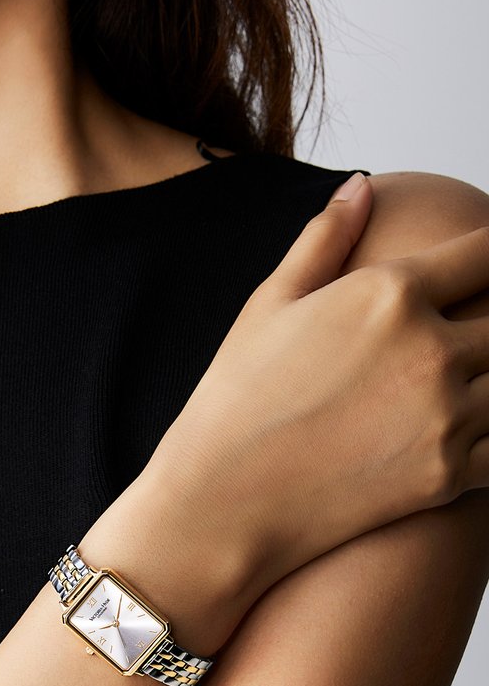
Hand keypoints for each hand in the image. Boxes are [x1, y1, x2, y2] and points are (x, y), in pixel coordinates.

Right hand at [128, 175, 488, 638]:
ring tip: (471, 376)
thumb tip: (362, 185)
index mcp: (391, 292)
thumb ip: (325, 238)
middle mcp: (431, 349)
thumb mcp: (270, 304)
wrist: (222, 500)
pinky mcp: (450, 475)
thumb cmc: (237, 400)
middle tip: (479, 326)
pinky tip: (471, 426)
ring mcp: (447, 416)